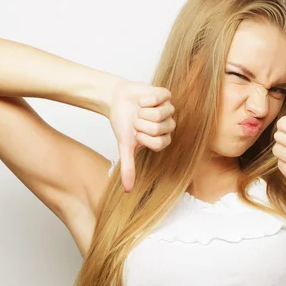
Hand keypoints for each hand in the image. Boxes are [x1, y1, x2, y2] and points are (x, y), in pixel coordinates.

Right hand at [106, 78, 175, 192]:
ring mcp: (169, 109)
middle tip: (136, 120)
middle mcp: (168, 125)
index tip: (135, 134)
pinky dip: (146, 99)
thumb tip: (127, 191)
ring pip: (161, 113)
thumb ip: (128, 167)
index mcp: (162, 139)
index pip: (159, 143)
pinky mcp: (165, 94)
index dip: (144, 138)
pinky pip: (160, 98)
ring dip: (143, 111)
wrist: (116, 100)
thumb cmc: (122, 124)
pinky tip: (142, 101)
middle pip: (160, 128)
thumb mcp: (125, 147)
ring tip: (138, 110)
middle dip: (141, 123)